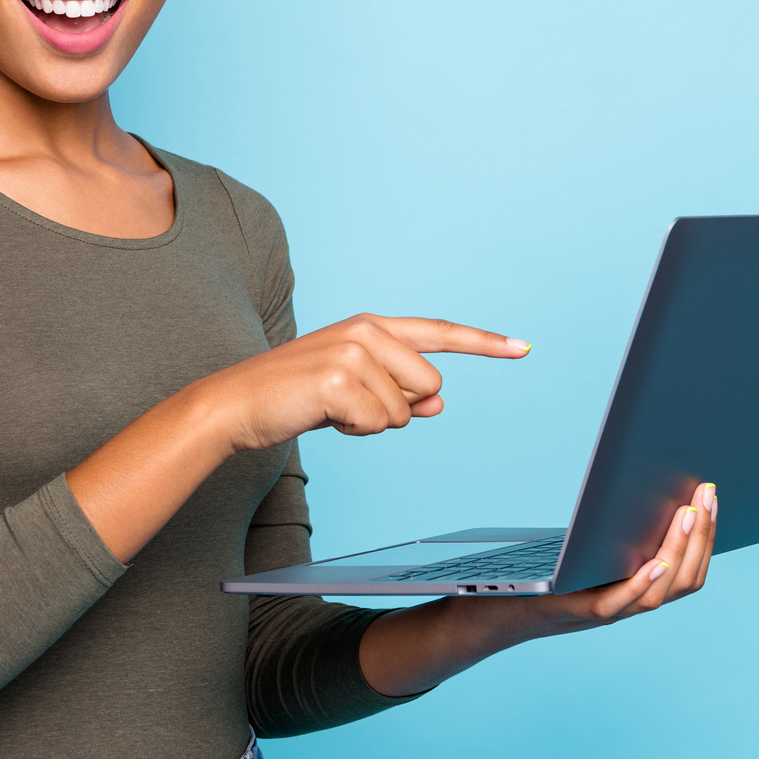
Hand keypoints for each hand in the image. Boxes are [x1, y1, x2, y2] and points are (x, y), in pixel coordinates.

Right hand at [68, 313, 524, 562]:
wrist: (235, 406)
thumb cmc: (294, 399)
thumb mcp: (353, 394)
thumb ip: (399, 391)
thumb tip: (439, 400)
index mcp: (372, 326)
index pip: (439, 333)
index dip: (484, 343)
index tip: (523, 347)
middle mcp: (367, 329)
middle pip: (428, 385)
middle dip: (397, 409)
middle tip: (347, 407)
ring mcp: (353, 351)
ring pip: (405, 410)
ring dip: (372, 424)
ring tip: (330, 411)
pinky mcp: (340, 378)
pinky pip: (379, 423)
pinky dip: (355, 432)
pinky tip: (322, 417)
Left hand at [524, 480, 717, 628]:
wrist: (509, 606)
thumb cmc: (554, 570)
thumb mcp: (596, 543)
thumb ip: (624, 527)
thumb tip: (652, 482)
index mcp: (642, 587)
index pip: (691, 572)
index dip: (707, 537)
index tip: (712, 498)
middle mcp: (632, 603)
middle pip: (684, 580)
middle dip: (700, 536)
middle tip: (705, 496)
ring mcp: (609, 610)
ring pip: (658, 593)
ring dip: (677, 553)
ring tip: (687, 518)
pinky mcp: (580, 609)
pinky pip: (619, 602)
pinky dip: (641, 584)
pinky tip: (655, 561)